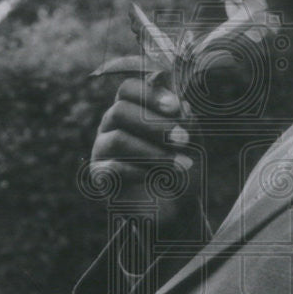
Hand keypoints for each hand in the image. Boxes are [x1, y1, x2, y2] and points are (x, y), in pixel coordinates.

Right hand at [90, 77, 200, 227]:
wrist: (177, 204)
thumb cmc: (182, 164)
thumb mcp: (192, 141)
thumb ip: (186, 121)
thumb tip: (180, 105)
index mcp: (133, 107)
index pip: (128, 88)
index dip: (150, 94)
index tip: (176, 107)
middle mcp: (112, 124)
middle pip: (119, 110)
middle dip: (156, 125)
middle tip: (183, 140)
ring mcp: (103, 148)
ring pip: (118, 139)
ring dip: (154, 151)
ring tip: (181, 165)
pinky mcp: (100, 175)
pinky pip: (113, 167)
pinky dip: (140, 172)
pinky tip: (159, 178)